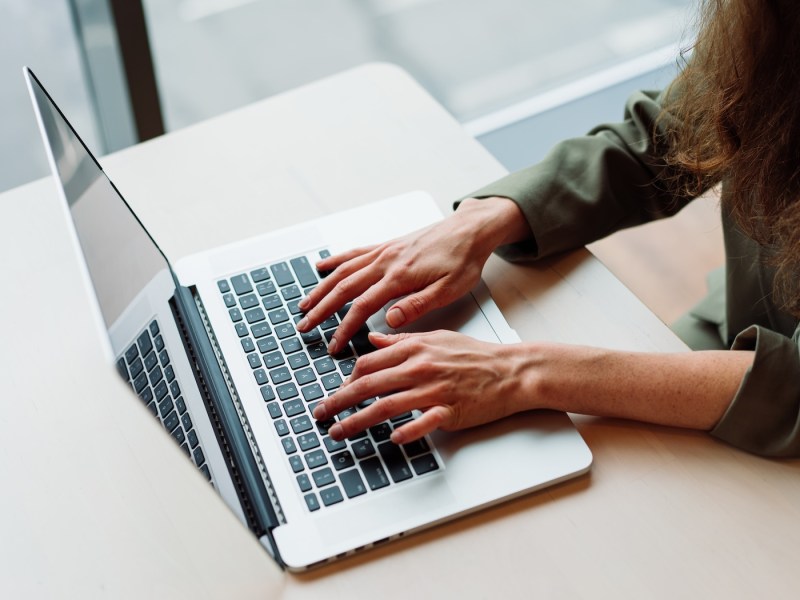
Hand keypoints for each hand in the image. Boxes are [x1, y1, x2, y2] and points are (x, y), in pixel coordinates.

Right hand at [297, 197, 529, 354]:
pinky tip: (321, 266)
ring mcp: (384, 251)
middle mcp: (386, 261)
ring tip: (304, 304)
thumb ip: (418, 305)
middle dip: (321, 310)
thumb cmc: (464, 259)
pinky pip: (354, 253)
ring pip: (343, 271)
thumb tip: (391, 319)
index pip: (363, 306)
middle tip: (305, 327)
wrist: (470, 229)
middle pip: (343, 288)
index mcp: (400, 276)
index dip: (345, 328)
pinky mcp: (388, 245)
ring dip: (321, 288)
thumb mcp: (449, 290)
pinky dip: (335, 261)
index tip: (334, 344)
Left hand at [312, 330, 533, 443]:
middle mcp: (420, 369)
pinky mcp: (451, 411)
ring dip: (358, 421)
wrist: (511, 370)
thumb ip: (402, 342)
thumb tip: (373, 340)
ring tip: (339, 431)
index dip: (347, 379)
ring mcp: (434, 391)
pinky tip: (392, 439)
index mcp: (415, 350)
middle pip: (369, 385)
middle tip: (321, 413)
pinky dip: (407, 431)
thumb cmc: (475, 355)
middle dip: (339, 401)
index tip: (338, 391)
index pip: (369, 363)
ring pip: (386, 406)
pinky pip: (423, 423)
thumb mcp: (436, 339)